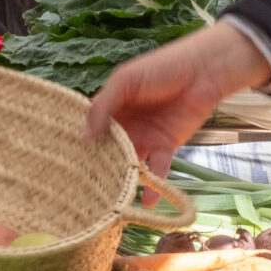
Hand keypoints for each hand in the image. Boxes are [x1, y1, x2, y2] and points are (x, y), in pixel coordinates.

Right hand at [85, 23, 270, 204]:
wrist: (203, 71)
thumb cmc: (162, 68)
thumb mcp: (124, 81)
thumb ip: (103, 107)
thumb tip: (85, 139)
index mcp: (112, 107)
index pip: (91, 128)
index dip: (81, 143)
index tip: (67, 163)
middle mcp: (126, 125)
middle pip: (108, 150)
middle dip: (98, 167)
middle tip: (83, 189)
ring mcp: (145, 137)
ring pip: (129, 162)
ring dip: (122, 179)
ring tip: (111, 199)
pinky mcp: (165, 147)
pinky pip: (156, 170)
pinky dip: (152, 187)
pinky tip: (145, 202)